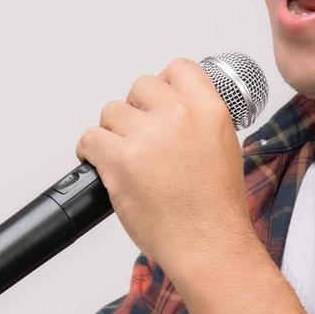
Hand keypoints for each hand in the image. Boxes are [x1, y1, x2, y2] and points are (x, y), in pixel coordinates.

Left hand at [75, 58, 254, 271]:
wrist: (208, 244)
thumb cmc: (216, 208)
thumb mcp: (225, 148)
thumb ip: (199, 121)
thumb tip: (172, 110)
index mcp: (209, 110)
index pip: (178, 69)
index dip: (163, 85)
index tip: (157, 102)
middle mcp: (178, 115)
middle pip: (140, 87)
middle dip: (136, 111)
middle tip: (141, 138)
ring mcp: (147, 136)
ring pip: (111, 112)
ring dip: (113, 133)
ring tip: (124, 157)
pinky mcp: (120, 159)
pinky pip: (90, 138)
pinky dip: (89, 151)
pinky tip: (100, 163)